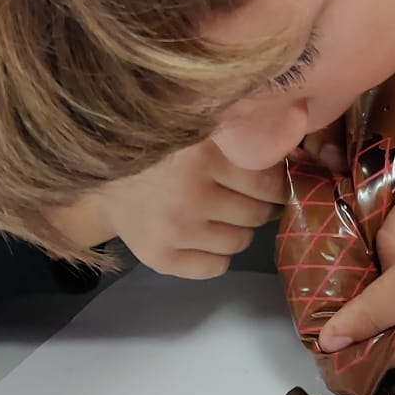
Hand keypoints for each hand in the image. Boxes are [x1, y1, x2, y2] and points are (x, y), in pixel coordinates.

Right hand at [50, 141, 284, 275]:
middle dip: (258, 204)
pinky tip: (200, 233)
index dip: (274, 181)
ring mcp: (174, 231)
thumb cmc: (157, 148)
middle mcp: (189, 195)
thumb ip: (239, 132)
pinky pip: (217, 267)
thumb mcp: (196, 127)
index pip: (269, 182)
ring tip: (216, 210)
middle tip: (239, 192)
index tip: (266, 176)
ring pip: (241, 242)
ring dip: (237, 228)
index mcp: (202, 154)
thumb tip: (297, 145)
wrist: (97, 175)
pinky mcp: (160, 258)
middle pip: (258, 213)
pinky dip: (216, 253)